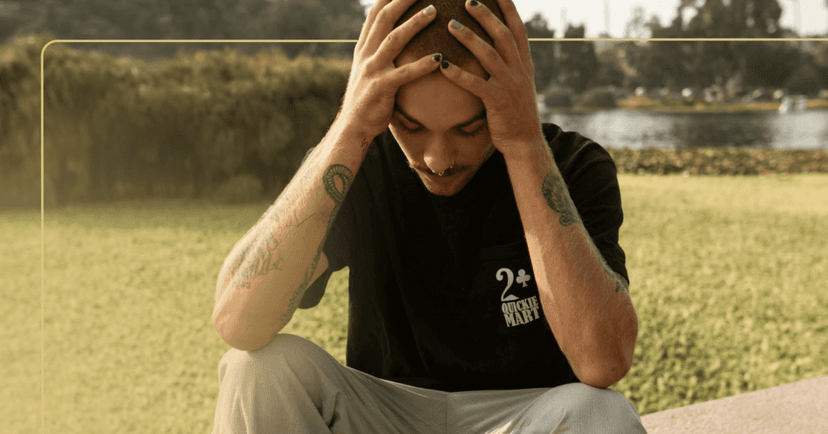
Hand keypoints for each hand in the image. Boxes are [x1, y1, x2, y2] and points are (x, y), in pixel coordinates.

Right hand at [336, 0, 443, 141]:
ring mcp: (372, 70)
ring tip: (434, 11)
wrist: (353, 127)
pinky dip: (422, 65)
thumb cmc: (368, 99)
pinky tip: (440, 58)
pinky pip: (404, 73)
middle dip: (403, 0)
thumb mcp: (369, 70)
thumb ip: (380, 53)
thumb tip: (398, 39)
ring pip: (394, 39)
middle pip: (384, 18)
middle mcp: (365, 54)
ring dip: (414, 23)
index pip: (375, 14)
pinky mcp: (381, 88)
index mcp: (363, 48)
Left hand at [439, 0, 544, 158]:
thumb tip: (495, 45)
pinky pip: (476, 84)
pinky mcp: (498, 102)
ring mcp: (509, 85)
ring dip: (469, 38)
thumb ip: (508, 63)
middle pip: (502, 35)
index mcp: (524, 63)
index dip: (508, 8)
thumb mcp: (517, 82)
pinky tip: (443, 65)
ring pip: (489, 55)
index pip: (517, 28)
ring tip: (450, 25)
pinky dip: (459, 74)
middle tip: (468, 0)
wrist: (525, 140)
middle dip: (486, 16)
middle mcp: (519, 70)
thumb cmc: (515, 111)